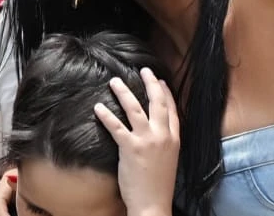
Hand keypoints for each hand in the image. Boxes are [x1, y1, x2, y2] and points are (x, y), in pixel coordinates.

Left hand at [94, 68, 178, 215]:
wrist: (153, 204)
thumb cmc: (158, 186)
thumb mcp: (169, 160)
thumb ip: (165, 142)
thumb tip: (157, 131)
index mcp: (174, 140)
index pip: (172, 110)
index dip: (166, 93)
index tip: (160, 81)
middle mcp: (163, 136)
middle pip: (157, 102)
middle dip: (150, 83)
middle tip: (143, 70)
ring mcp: (147, 141)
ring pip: (135, 108)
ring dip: (124, 92)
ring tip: (114, 82)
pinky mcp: (130, 148)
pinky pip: (116, 126)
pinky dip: (106, 115)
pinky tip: (98, 107)